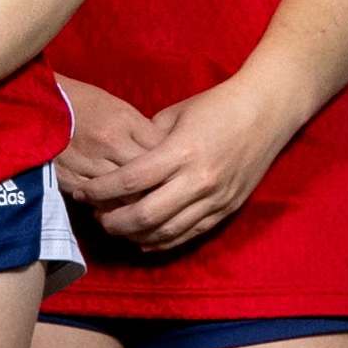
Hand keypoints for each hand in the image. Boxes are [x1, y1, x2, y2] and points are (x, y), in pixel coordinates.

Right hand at [52, 71, 158, 211]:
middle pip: (147, 178)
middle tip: (168, 199)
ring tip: (146, 209)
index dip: (172, 167)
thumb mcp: (120, 108)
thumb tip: (166, 157)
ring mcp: (88, 163)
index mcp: (124, 122)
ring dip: (136, 204)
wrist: (41, 104)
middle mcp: (109, 144)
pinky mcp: (70, 178)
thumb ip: (144, 133)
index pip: (160, 153)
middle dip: (160, 190)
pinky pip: (98, 202)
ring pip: (124, 195)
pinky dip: (111, 207)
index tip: (177, 175)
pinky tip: (118, 209)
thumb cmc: (84, 103)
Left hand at [86, 79, 302, 255]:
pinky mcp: (227, 208)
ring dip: (136, 234)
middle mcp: (198, 180)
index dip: (100, 191)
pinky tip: (145, 239)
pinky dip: (164, 241)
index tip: (81, 191)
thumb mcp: (174, 115)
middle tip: (96, 216)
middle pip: (145, 215)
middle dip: (113, 220)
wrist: (267, 111)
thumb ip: (146, 141)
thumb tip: (120, 160)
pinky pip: (190, 234)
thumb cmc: (216, 106)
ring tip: (116, 227)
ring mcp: (215, 198)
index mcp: (180, 152)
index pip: (130, 181)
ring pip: (167, 231)